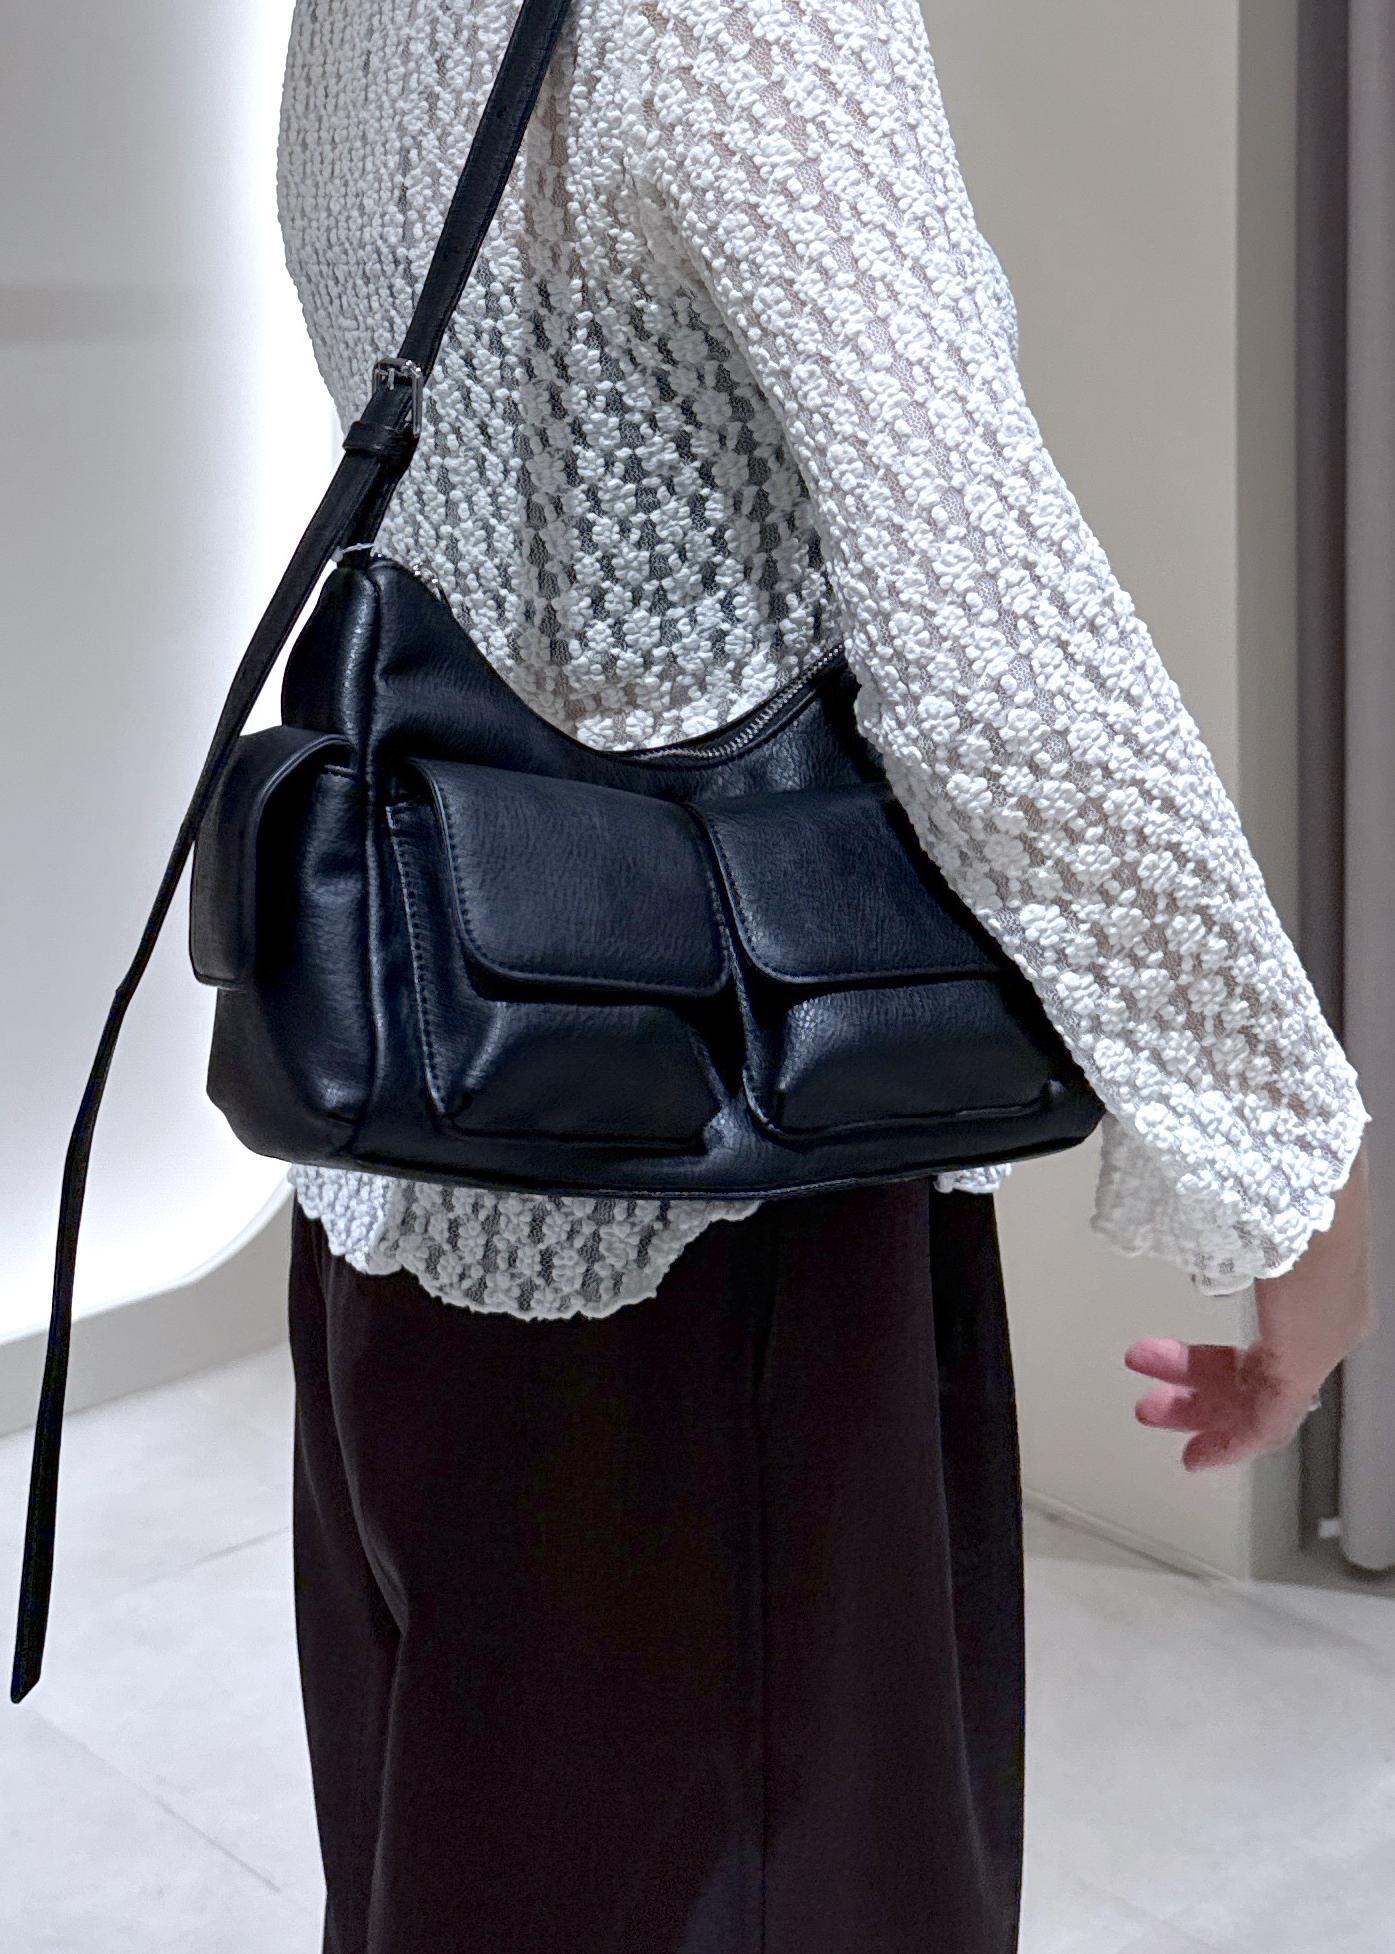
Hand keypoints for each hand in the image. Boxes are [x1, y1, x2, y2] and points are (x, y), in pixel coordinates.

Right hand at [1123, 1138, 1374, 1471]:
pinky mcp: (1305, 1359)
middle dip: (1197, 1394)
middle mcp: (1324, 1322)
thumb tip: (1180, 1201)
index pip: (1265, 1347)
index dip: (1217, 1370)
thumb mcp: (1241, 1212)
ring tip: (1150, 1410)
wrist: (1314, 1190)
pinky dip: (1231, 1441)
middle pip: (1257, 1379)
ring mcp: (1317, 1343)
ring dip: (1199, 1413)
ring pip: (1258, 1404)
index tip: (1174, 1376)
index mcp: (1311, 1290)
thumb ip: (1218, 1225)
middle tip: (1150, 1402)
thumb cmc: (1279, 1183)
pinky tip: (1199, 1452)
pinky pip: (1270, 1418)